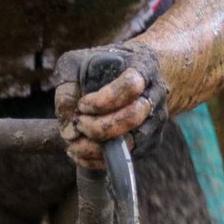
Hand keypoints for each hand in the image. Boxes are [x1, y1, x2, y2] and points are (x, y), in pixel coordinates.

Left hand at [53, 43, 168, 168]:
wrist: (138, 72)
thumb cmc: (104, 65)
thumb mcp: (80, 62)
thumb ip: (68, 85)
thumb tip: (68, 120)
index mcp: (142, 68)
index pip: (131, 85)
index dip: (104, 99)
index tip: (83, 104)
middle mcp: (154, 95)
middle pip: (133, 117)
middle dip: (100, 127)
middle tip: (79, 124)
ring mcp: (155, 119)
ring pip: (132, 142)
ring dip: (98, 148)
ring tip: (73, 145)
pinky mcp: (150, 140)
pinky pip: (128, 157)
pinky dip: (100, 160)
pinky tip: (80, 154)